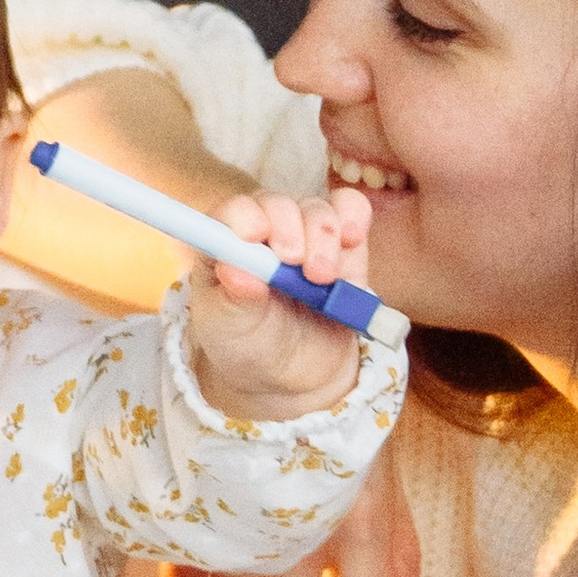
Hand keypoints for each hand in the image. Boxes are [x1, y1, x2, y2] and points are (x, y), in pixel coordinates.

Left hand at [186, 187, 374, 420]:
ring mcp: (304, 230)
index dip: (242, 216)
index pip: (229, 212)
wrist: (294, 372)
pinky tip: (351, 239)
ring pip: (316, 208)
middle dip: (288, 228)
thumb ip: (234, 300)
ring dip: (322, 235)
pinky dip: (353, 218)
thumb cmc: (249, 345)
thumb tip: (233, 269)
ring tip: (321, 278)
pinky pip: (351, 209)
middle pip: (276, 204)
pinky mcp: (342, 241)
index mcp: (224, 243)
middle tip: (294, 262)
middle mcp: (264, 227)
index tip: (253, 236)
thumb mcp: (230, 330)